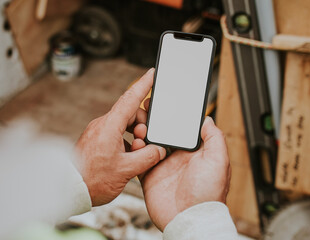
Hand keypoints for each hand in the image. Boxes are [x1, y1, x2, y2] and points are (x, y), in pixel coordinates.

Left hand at [75, 68, 165, 206]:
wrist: (68, 190)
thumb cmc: (93, 180)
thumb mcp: (126, 169)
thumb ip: (147, 157)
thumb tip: (158, 149)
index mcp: (110, 126)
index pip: (130, 99)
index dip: (144, 84)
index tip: (153, 73)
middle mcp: (103, 125)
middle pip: (131, 112)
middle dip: (144, 123)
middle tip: (146, 142)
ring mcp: (99, 132)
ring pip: (124, 123)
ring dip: (136, 133)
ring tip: (137, 152)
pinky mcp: (97, 140)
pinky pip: (117, 133)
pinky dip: (127, 139)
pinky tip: (129, 155)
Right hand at [132, 113, 230, 230]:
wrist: (189, 219)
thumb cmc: (208, 194)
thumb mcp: (219, 161)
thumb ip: (214, 138)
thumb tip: (207, 119)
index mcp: (194, 152)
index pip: (182, 129)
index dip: (174, 117)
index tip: (166, 105)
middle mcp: (178, 157)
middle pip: (164, 134)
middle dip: (155, 123)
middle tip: (146, 112)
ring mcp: (163, 166)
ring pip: (149, 144)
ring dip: (143, 134)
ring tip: (139, 126)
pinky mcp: (150, 176)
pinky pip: (140, 160)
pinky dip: (135, 151)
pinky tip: (134, 143)